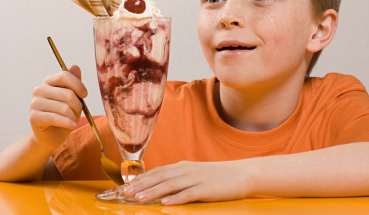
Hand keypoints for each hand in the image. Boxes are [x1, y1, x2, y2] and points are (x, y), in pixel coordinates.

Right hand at [30, 65, 86, 151]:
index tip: (85, 95)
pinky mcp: (34, 117)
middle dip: (78, 105)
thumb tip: (75, 66)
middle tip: (78, 113)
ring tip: (72, 120)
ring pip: (63, 107)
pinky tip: (72, 126)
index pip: (64, 76)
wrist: (52, 136)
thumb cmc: (65, 115)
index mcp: (49, 81)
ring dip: (73, 116)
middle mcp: (39, 90)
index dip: (78, 85)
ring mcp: (35, 103)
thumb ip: (74, 82)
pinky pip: (56, 118)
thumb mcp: (73, 98)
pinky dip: (67, 123)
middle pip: (67, 94)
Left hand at [123, 160, 251, 204]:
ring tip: (139, 198)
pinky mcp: (207, 189)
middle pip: (160, 176)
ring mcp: (197, 179)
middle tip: (125, 193)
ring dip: (154, 191)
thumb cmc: (218, 176)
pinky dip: (176, 198)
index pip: (157, 171)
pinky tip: (166, 203)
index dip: (141, 179)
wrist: (242, 173)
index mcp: (183, 166)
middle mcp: (187, 170)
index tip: (126, 187)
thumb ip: (178, 177)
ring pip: (171, 184)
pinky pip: (189, 194)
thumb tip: (159, 184)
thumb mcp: (195, 173)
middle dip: (141, 185)